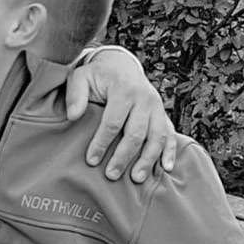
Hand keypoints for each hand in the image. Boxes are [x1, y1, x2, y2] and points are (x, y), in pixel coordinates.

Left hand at [65, 47, 176, 182]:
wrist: (121, 64)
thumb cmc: (97, 75)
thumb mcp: (81, 77)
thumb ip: (75, 95)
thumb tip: (73, 116)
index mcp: (123, 89)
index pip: (112, 122)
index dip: (101, 143)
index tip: (91, 161)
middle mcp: (144, 98)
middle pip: (136, 133)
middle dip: (123, 156)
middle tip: (111, 175)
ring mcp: (156, 107)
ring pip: (156, 137)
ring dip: (147, 159)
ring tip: (136, 178)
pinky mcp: (162, 114)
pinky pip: (170, 134)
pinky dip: (170, 152)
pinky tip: (165, 168)